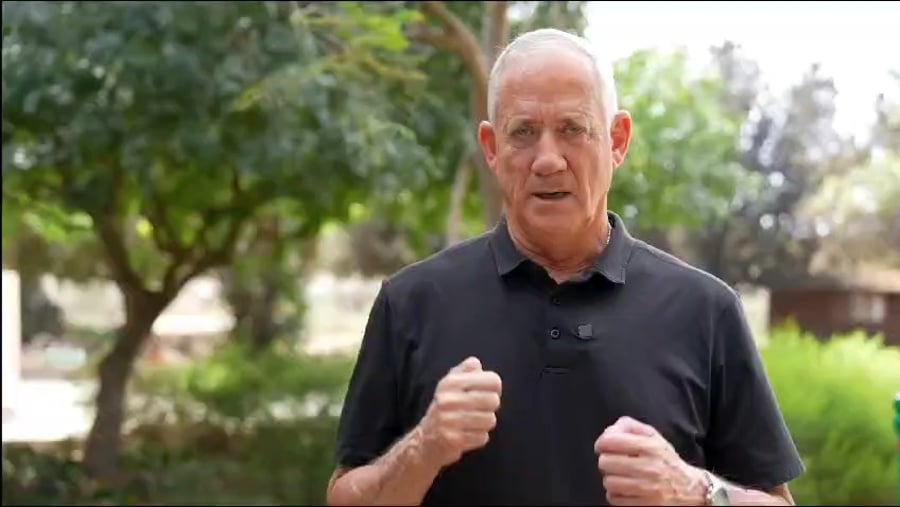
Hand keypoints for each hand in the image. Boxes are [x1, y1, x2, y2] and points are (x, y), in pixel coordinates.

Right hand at [418, 356, 502, 467]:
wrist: (426, 439)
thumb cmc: (445, 408)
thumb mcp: (451, 384)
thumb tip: (475, 363)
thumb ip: (465, 370)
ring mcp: (450, 421)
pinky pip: (482, 437)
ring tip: (473, 422)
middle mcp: (448, 400)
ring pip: (490, 420)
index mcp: (450, 382)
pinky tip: (468, 434)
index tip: (487, 392)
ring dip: (485, 424)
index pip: (492, 380)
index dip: (494, 387)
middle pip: (493, 401)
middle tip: (480, 409)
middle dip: (490, 407)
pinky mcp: (453, 440)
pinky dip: (478, 437)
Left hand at [594, 416, 708, 505]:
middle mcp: (650, 467)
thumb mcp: (654, 437)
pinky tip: (626, 490)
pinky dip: (616, 494)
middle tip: (615, 463)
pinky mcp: (644, 505)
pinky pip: (614, 498)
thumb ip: (630, 426)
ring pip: (608, 482)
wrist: (690, 489)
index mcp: (651, 447)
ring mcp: (647, 489)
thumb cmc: (666, 461)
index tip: (604, 446)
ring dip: (611, 479)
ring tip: (621, 477)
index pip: (610, 441)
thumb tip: (608, 432)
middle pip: (605, 462)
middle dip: (607, 462)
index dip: (602, 443)